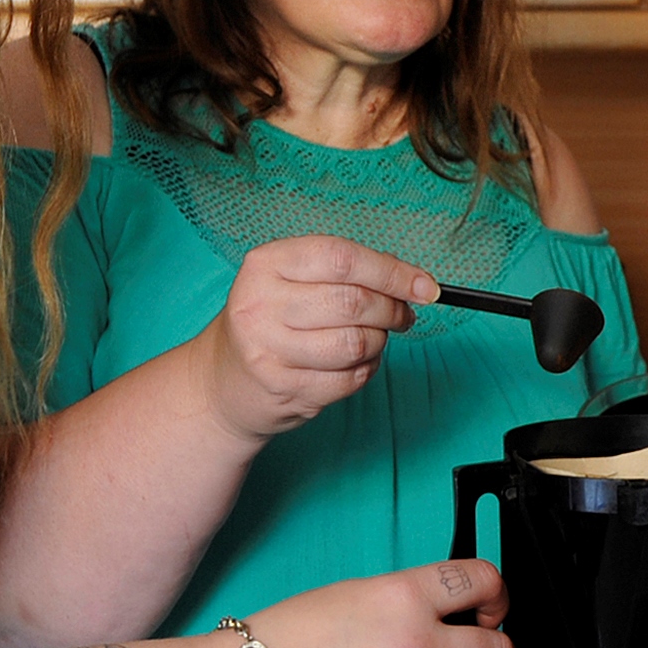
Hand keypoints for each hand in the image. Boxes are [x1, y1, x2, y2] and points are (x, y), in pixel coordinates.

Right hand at [194, 235, 440, 441]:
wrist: (222, 380)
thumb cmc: (271, 320)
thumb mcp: (292, 280)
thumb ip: (346, 272)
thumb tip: (410, 280)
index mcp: (265, 263)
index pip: (342, 258)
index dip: (392, 272)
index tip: (425, 287)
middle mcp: (260, 304)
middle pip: (353, 302)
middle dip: (392, 310)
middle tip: (403, 316)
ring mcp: (267, 349)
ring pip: (355, 344)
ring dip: (378, 343)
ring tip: (372, 340)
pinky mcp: (282, 389)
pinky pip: (349, 380)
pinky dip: (365, 371)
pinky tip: (353, 365)